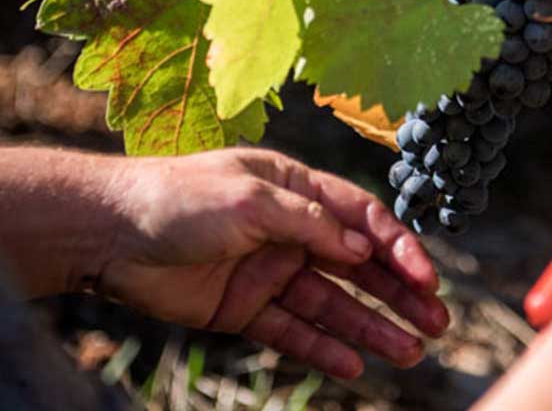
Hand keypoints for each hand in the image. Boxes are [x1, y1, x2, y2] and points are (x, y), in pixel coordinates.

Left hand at [100, 148, 448, 377]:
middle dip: (398, 292)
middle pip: (358, 266)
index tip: (425, 277)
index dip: (398, 246)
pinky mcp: (245, 308)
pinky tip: (355, 366)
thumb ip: (311, 222)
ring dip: (371, 326)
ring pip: (333, 303)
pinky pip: (293, 331)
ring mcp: (270, 270)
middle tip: (438, 320)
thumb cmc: (181, 197)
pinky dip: (323, 348)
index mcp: (298, 189)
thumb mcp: (251, 197)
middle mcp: (292, 230)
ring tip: (411, 351)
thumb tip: (363, 249)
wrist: (109, 233)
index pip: (362, 219)